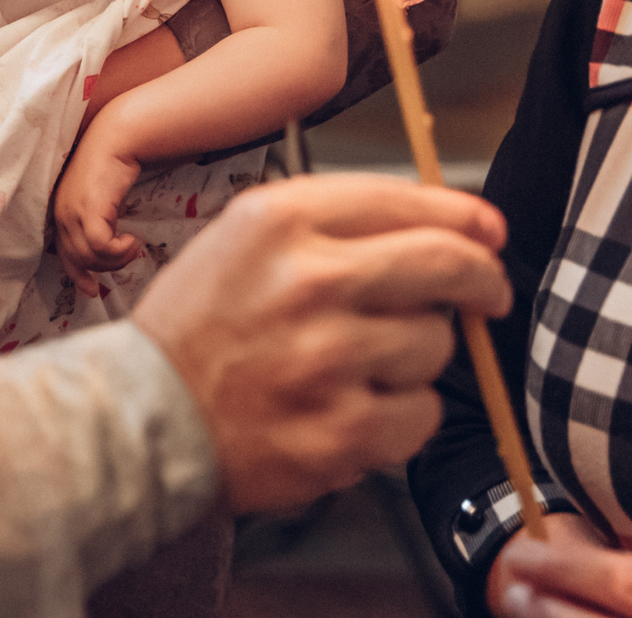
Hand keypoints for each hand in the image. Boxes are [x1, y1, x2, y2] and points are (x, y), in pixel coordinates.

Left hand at [53, 129, 144, 270]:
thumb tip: (107, 246)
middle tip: (128, 257)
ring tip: (133, 246)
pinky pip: (101, 246)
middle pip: (78, 260)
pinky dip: (119, 251)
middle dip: (105, 267)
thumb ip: (97, 219)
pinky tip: (133, 240)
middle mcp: (62, 214)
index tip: (92, 290)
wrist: (117, 138)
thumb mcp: (99, 196)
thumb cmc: (112, 164)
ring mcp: (72, 211)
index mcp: (61, 212)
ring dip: (116, 259)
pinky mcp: (89, 209)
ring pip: (91, 256)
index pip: (63, 254)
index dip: (77, 275)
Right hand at [130, 173, 509, 514]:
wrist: (144, 419)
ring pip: (435, 344)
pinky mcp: (341, 430)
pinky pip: (421, 415)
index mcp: (280, 221)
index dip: (462, 216)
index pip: (405, 200)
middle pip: (445, 263)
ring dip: (415, 356)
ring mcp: (327, 359)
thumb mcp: (245, 239)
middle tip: (486, 293)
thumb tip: (454, 228)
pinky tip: (354, 409)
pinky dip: (402, 417)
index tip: (485, 233)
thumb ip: (337, 223)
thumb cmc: (199, 329)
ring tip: (360, 366)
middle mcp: (307, 281)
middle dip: (481, 278)